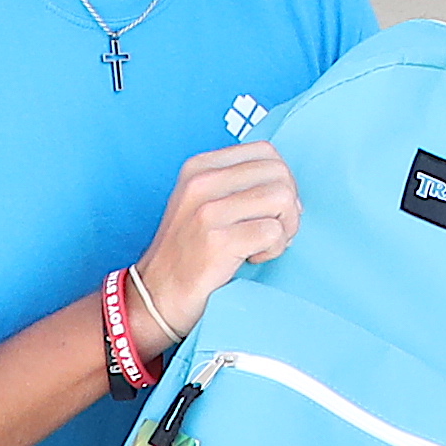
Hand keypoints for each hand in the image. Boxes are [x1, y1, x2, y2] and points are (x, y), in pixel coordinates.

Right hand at [131, 143, 298, 351]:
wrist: (156, 294)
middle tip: (273, 230)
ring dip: (285, 227)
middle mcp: (202, 182)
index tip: (271, 208)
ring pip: (282, 199)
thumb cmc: (189, 251)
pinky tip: (253, 257)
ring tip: (264, 244)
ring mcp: (208, 211)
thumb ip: (238, 183)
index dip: (281, 179)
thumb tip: (288, 186)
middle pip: (279, 174)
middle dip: (288, 205)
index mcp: (200, 166)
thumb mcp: (203, 201)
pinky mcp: (218, 241)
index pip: (266, 152)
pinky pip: (274, 232)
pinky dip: (274, 249)